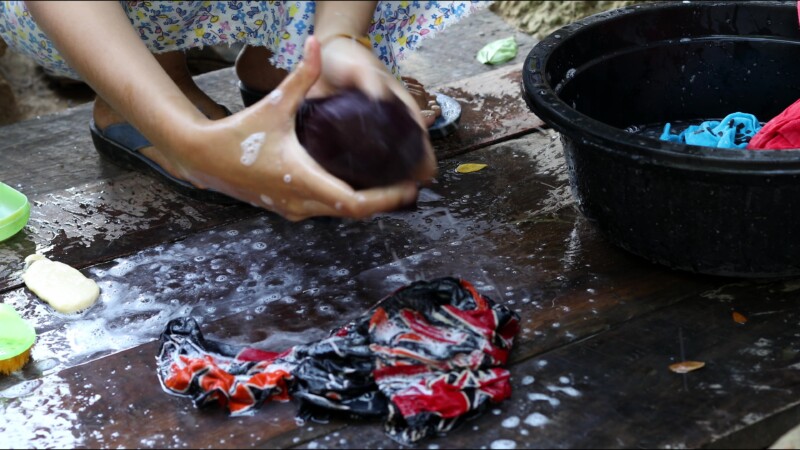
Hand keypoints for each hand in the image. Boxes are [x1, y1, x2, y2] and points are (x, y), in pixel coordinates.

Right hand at [159, 37, 419, 220]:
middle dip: (384, 201)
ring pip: (340, 213)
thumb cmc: (237, 133)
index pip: (353, 202)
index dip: (385, 199)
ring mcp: (294, 209)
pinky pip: (326, 210)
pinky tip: (360, 184)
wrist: (201, 158)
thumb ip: (300, 75)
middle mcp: (300, 201)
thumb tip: (314, 43)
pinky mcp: (288, 208)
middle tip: (410, 185)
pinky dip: (347, 200)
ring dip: (367, 202)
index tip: (408, 188)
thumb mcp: (273, 104)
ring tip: (392, 185)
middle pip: (354, 212)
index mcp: (302, 179)